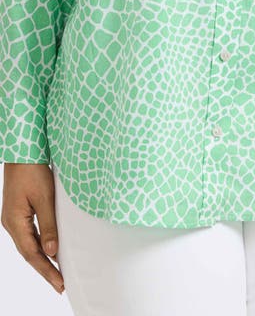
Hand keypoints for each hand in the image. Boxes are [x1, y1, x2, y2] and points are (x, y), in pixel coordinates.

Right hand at [1, 163, 64, 293]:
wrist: (23, 151)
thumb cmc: (33, 171)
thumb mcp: (45, 198)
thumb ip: (49, 225)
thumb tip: (52, 252)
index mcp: (15, 222)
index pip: (32, 254)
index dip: (47, 270)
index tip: (60, 283)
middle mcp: (11, 224)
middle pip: (29, 253)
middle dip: (45, 270)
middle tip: (61, 284)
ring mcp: (13, 218)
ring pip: (28, 245)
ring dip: (42, 259)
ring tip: (57, 273)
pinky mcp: (18, 212)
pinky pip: (29, 235)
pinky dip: (40, 245)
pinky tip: (49, 250)